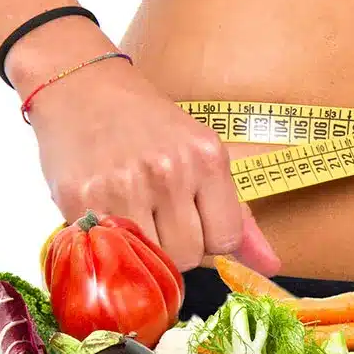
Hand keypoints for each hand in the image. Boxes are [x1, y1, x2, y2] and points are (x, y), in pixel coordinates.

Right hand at [26, 58, 281, 273]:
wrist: (81, 88)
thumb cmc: (148, 124)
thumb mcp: (202, 155)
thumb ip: (238, 215)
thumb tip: (272, 265)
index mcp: (207, 158)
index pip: (225, 239)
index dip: (208, 238)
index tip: (191, 219)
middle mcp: (169, 172)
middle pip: (187, 257)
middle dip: (174, 246)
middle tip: (155, 215)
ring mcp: (123, 186)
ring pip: (148, 262)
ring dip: (140, 248)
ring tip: (130, 213)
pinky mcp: (80, 199)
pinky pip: (106, 252)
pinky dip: (106, 242)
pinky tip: (104, 211)